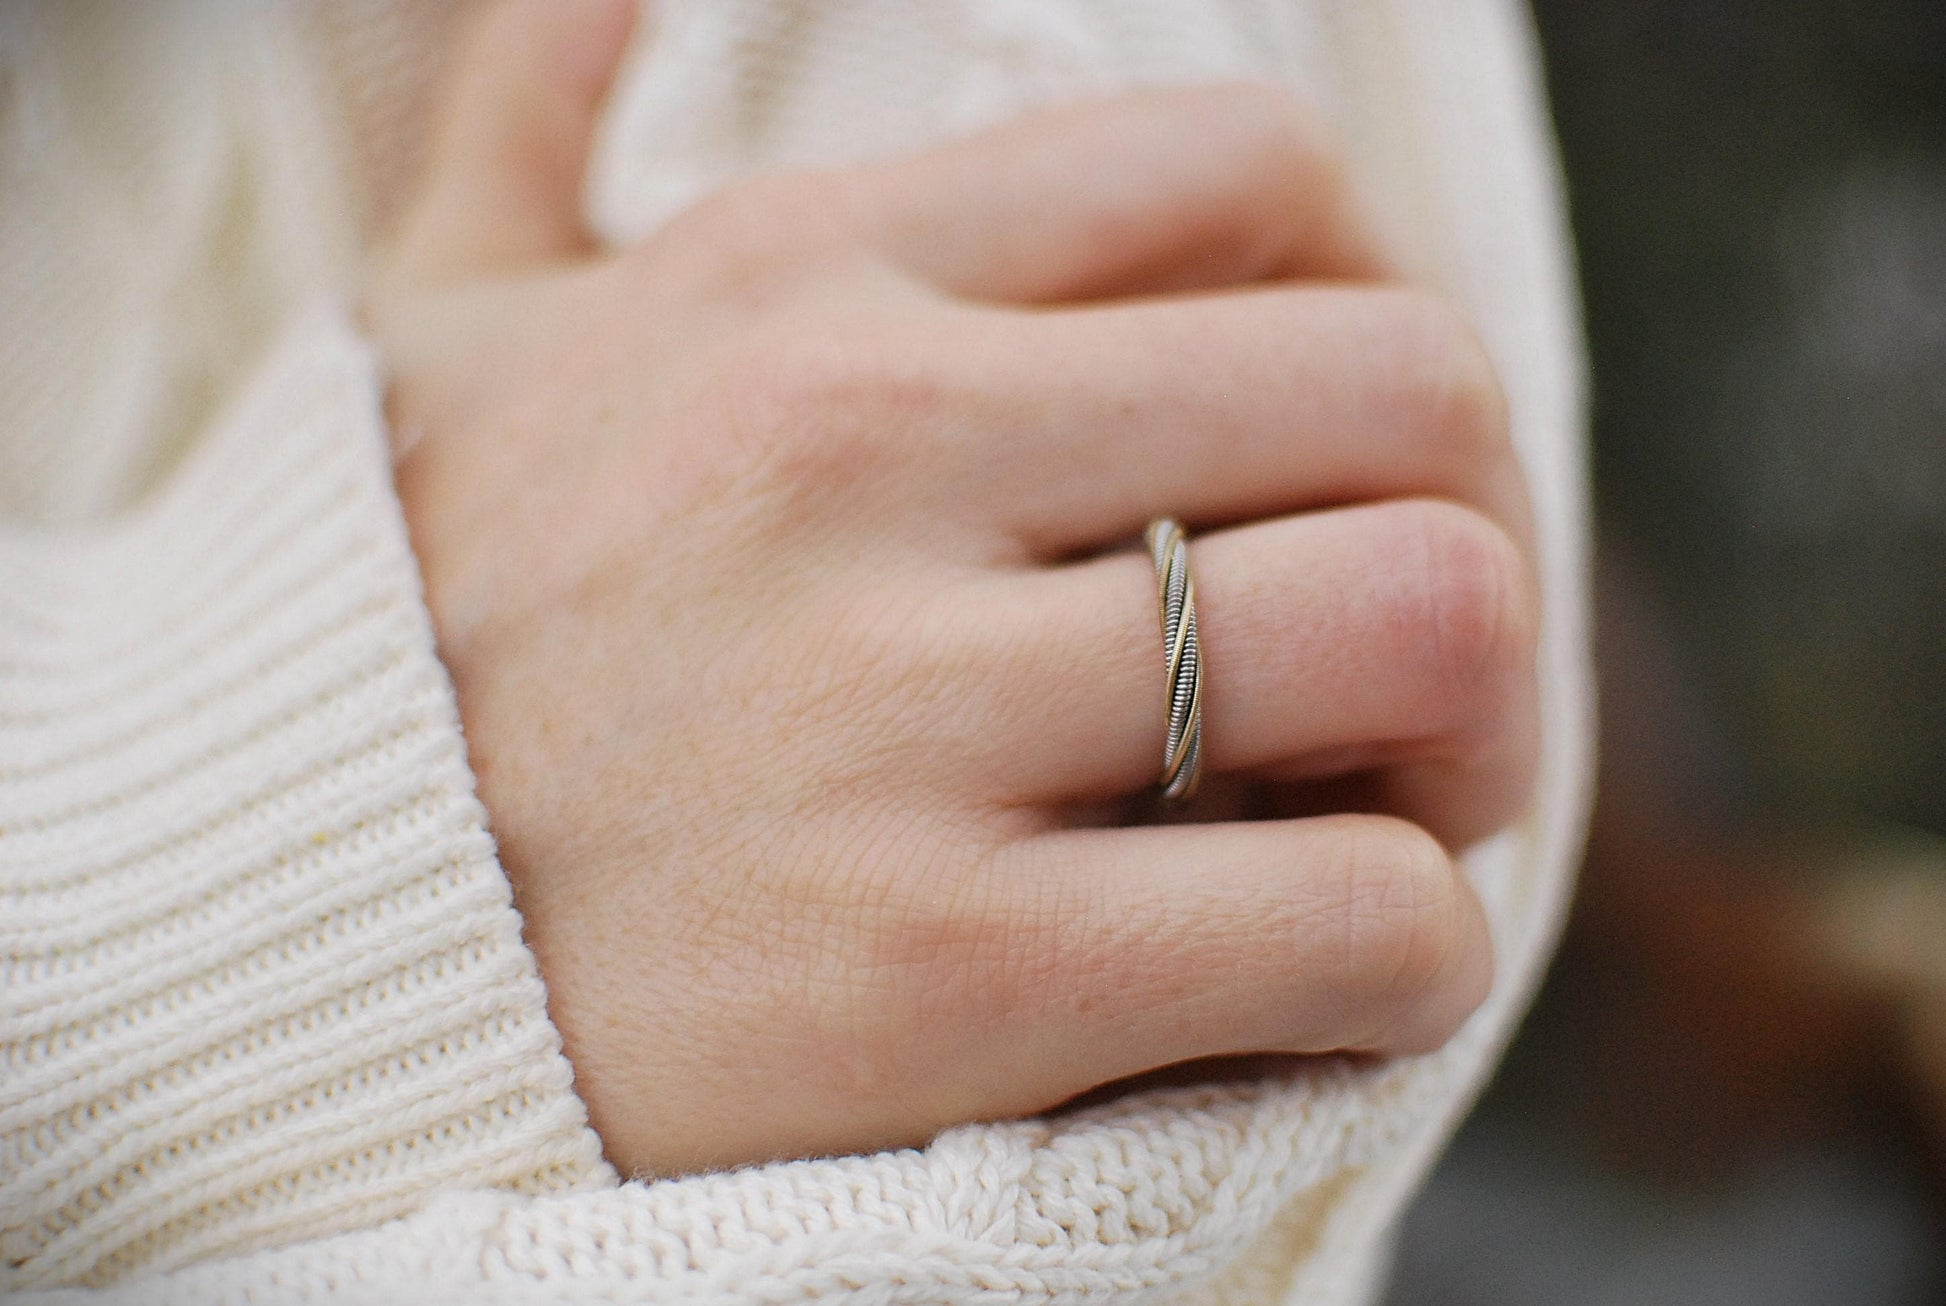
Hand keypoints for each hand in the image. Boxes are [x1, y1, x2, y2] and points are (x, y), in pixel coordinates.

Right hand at [367, 0, 1536, 1176]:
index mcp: (794, 283)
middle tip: (1407, 672)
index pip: (1247, 170)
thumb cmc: (384, 635)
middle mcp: (857, 450)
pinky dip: (1403, 955)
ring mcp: (893, 711)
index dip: (1365, 301)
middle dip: (1468, 533)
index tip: (1328, 455)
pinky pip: (1351, 919)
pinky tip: (1324, 976)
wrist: (231, 937)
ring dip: (1471, 745)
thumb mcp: (438, 330)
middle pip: (1403, 394)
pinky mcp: (930, 972)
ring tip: (1383, 818)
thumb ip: (526, 120)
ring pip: (1425, 628)